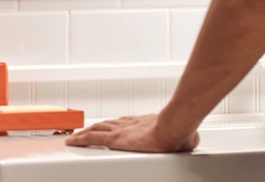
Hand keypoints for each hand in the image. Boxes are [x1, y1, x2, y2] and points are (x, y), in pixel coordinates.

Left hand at [65, 114, 199, 152]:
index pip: (124, 123)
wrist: (174, 127)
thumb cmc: (180, 130)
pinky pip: (92, 138)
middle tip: (87, 131)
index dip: (115, 125)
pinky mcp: (115, 140)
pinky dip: (80, 139)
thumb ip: (184, 136)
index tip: (109, 126)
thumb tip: (192, 138)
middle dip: (97, 127)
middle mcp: (130, 124)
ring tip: (76, 137)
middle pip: (108, 124)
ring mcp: (121, 131)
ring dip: (86, 132)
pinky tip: (72, 141)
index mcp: (144, 123)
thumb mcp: (183, 134)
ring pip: (97, 129)